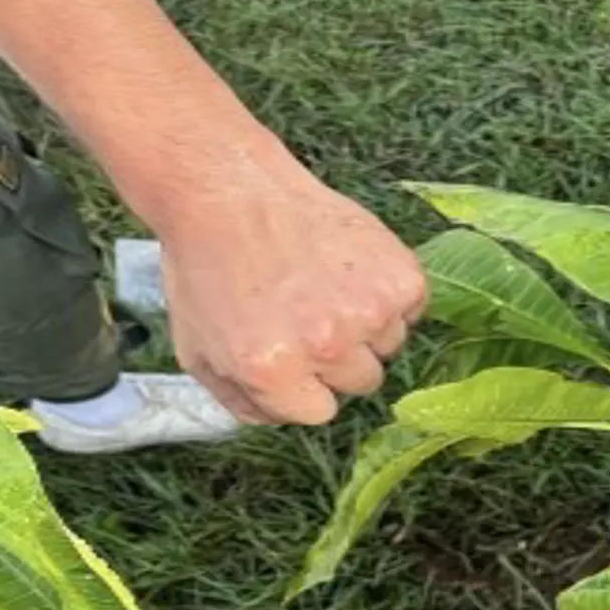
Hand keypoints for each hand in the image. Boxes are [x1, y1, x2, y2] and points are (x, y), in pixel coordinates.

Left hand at [149, 146, 426, 424]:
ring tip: (328, 281)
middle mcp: (326, 345)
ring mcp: (368, 308)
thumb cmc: (207, 266)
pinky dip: (391, 289)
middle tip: (310, 312)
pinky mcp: (400, 274)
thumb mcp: (197, 351)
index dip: (305, 381)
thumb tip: (280, 418)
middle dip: (338, 355)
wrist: (228, 190)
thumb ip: (242, 402)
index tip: (293, 349)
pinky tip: (352, 266)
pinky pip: (413, 305)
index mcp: (275, 372)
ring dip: (367, 321)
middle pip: (363, 381)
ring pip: (389, 342)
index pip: (321, 413)